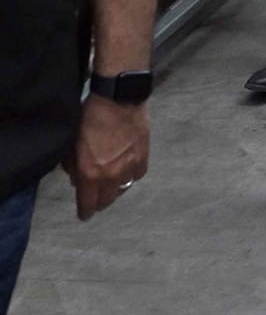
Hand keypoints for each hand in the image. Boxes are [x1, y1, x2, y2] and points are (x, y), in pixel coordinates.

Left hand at [64, 95, 148, 221]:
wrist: (118, 99)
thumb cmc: (90, 118)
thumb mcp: (72, 143)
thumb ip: (72, 164)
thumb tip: (76, 176)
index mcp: (90, 173)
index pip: (88, 204)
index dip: (85, 212)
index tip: (84, 214)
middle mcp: (112, 175)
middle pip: (107, 200)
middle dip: (99, 202)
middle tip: (95, 199)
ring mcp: (130, 166)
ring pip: (123, 189)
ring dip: (115, 189)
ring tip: (111, 184)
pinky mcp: (144, 155)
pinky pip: (137, 175)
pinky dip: (131, 175)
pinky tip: (127, 169)